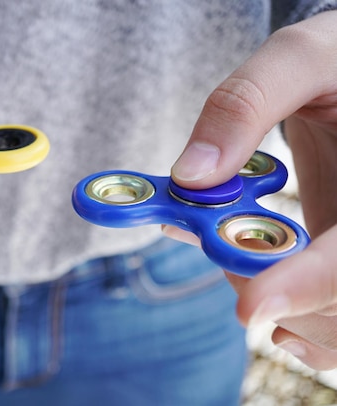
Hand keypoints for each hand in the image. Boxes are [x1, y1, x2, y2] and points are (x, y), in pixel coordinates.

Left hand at [170, 10, 336, 369]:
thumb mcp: (300, 58)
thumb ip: (244, 106)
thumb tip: (190, 176)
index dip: (309, 287)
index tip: (250, 306)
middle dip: (280, 296)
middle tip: (223, 254)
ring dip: (281, 311)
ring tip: (237, 264)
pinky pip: (331, 314)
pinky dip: (295, 318)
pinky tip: (263, 298)